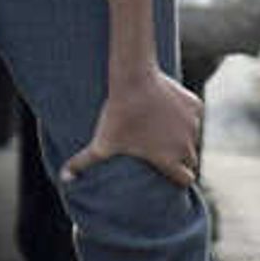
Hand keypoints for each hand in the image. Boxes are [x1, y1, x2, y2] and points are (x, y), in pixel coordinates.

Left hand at [62, 68, 204, 188]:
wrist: (133, 80)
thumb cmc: (118, 116)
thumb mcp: (101, 143)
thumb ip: (83, 164)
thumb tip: (64, 180)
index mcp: (169, 159)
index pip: (185, 179)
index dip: (178, 178)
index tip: (169, 175)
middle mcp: (186, 144)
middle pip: (191, 159)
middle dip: (181, 159)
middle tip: (165, 153)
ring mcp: (192, 123)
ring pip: (193, 136)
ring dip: (183, 137)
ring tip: (164, 131)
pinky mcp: (195, 104)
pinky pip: (194, 115)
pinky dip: (185, 116)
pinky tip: (169, 111)